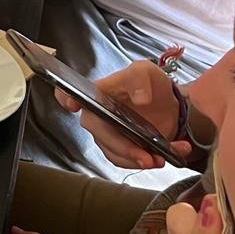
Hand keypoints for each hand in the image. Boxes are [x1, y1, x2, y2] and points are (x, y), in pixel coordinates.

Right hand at [55, 60, 192, 170]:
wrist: (168, 106)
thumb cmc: (150, 85)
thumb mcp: (147, 72)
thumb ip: (141, 78)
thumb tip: (139, 98)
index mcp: (97, 94)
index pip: (69, 93)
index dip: (66, 98)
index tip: (73, 105)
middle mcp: (97, 116)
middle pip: (100, 134)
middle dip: (124, 148)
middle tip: (146, 155)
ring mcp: (108, 135)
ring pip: (115, 154)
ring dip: (139, 160)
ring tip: (161, 158)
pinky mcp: (122, 150)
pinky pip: (128, 162)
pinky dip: (149, 162)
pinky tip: (167, 155)